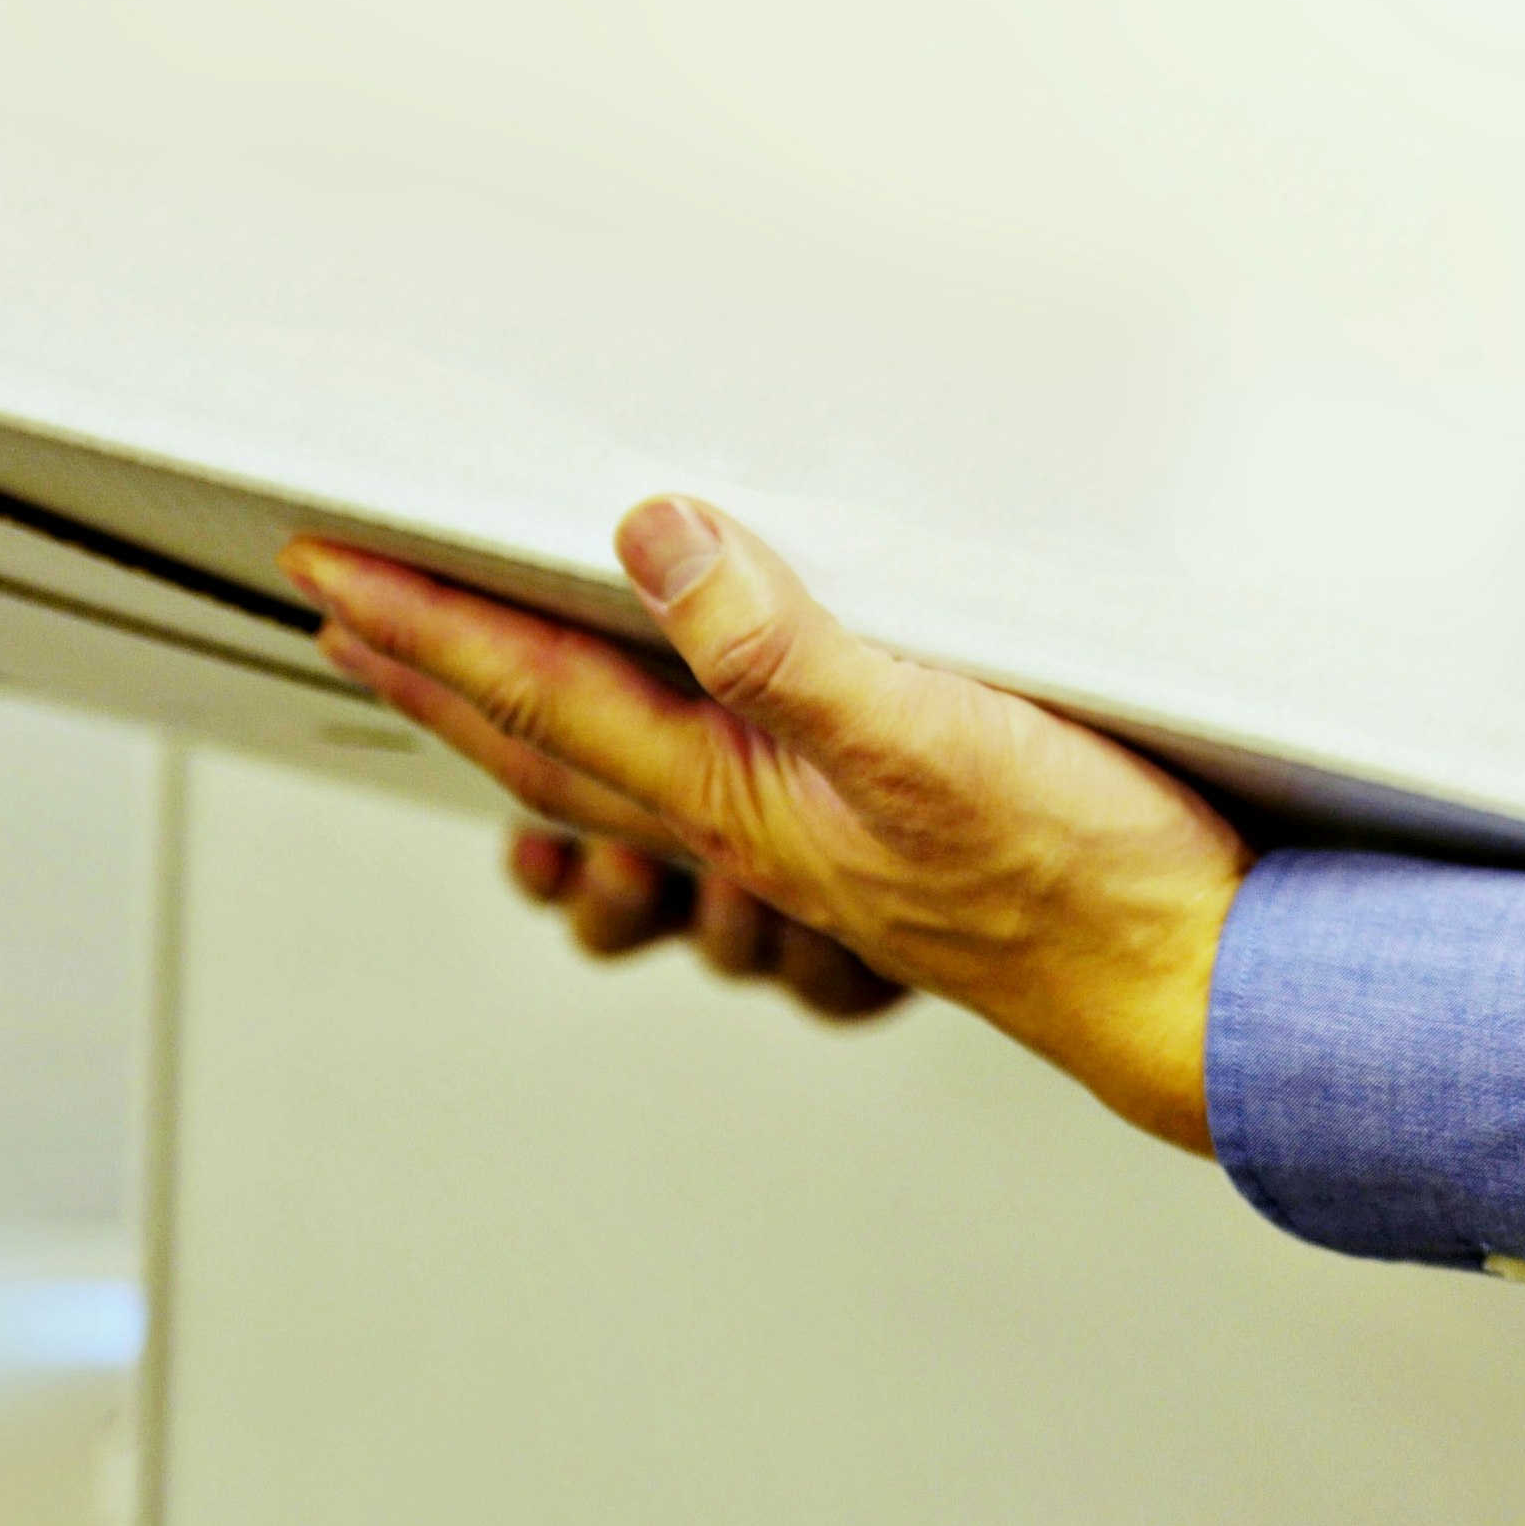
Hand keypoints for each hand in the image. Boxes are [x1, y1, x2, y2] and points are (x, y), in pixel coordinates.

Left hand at [280, 500, 1252, 1153]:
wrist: (1191, 983)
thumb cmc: (1081, 886)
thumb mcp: (925, 731)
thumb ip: (777, 641)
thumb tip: (650, 542)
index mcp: (740, 798)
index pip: (542, 695)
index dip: (427, 624)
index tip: (333, 569)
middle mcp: (754, 829)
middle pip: (548, 745)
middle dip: (434, 674)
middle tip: (346, 614)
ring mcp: (813, 846)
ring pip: (622, 780)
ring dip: (523, 724)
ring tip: (462, 677)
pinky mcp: (884, 844)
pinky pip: (714, 794)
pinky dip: (651, 758)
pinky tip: (681, 751)